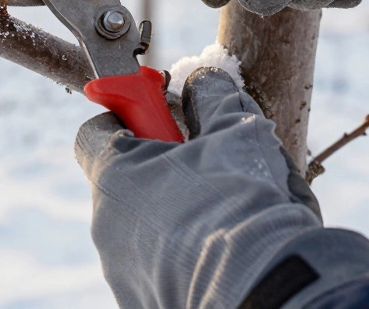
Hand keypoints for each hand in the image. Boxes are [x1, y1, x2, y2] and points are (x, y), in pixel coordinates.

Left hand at [75, 67, 321, 307]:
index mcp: (115, 176)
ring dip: (177, 213)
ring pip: (145, 226)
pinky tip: (225, 254)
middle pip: (126, 181)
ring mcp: (123, 271)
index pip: (96, 131)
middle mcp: (107, 227)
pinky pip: (158, 266)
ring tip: (229, 217)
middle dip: (163, 168)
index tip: (164, 118)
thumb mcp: (237, 130)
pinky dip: (184, 256)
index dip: (129, 116)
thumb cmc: (248, 203)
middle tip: (212, 167)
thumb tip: (204, 81)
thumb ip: (211, 97)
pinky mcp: (144, 302)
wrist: (272, 288)